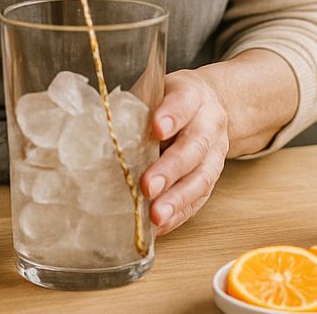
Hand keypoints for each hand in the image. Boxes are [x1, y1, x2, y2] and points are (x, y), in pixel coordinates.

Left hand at [141, 69, 228, 235]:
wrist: (207, 106)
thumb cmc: (169, 100)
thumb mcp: (155, 91)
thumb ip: (138, 109)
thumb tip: (101, 133)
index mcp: (194, 94)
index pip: (184, 102)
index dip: (172, 116)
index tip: (157, 128)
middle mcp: (210, 123)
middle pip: (194, 147)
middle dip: (171, 169)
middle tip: (147, 186)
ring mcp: (216, 153)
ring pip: (202, 178)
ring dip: (177, 199)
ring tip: (156, 215)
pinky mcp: (212, 177)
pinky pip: (200, 199)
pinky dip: (180, 213)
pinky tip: (161, 225)